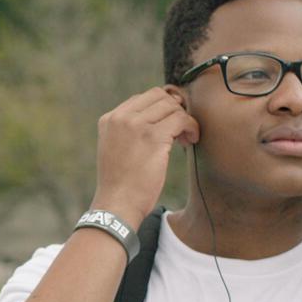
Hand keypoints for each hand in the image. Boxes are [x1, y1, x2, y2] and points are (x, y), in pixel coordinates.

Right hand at [90, 87, 199, 227]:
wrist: (117, 205)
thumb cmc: (121, 184)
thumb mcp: (116, 149)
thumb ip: (130, 130)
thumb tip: (161, 115)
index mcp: (109, 119)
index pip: (142, 98)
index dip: (161, 109)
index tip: (168, 126)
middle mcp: (121, 117)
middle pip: (158, 96)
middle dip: (174, 110)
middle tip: (179, 131)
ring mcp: (136, 125)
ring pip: (171, 106)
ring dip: (184, 119)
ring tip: (184, 139)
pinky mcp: (153, 137)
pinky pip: (181, 119)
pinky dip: (191, 127)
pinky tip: (190, 141)